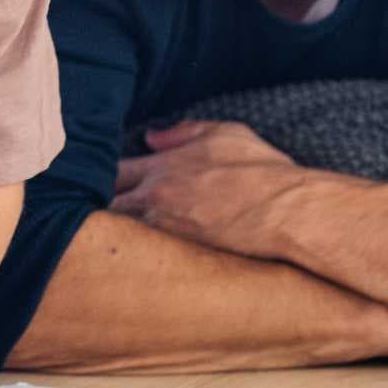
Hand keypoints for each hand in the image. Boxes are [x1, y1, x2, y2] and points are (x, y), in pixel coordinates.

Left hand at [110, 120, 319, 259]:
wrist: (287, 211)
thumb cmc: (263, 170)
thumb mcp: (225, 134)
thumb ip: (183, 132)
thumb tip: (150, 137)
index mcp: (163, 165)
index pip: (113, 170)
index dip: (102, 176)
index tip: (102, 181)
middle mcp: (156, 195)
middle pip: (107, 202)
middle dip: (101, 205)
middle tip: (99, 210)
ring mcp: (165, 227)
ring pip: (120, 230)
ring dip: (115, 230)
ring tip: (110, 235)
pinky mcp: (179, 252)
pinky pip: (144, 252)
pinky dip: (136, 251)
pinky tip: (133, 255)